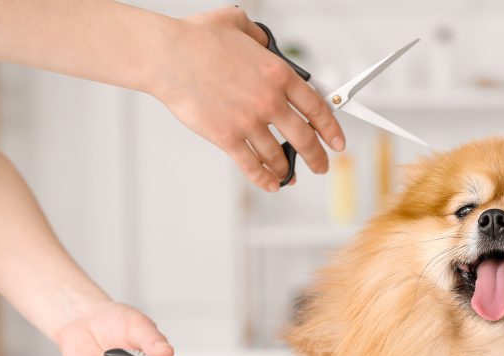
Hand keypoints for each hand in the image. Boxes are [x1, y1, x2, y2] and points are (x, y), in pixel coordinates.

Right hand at [151, 7, 345, 191]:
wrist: (166, 56)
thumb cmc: (196, 40)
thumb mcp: (238, 23)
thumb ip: (259, 36)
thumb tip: (265, 43)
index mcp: (278, 74)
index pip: (317, 108)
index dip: (331, 129)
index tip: (337, 142)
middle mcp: (269, 101)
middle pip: (305, 138)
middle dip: (317, 158)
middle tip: (321, 166)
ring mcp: (249, 122)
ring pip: (278, 156)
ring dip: (287, 169)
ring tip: (290, 175)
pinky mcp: (227, 137)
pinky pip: (251, 166)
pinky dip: (264, 179)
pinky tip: (271, 183)